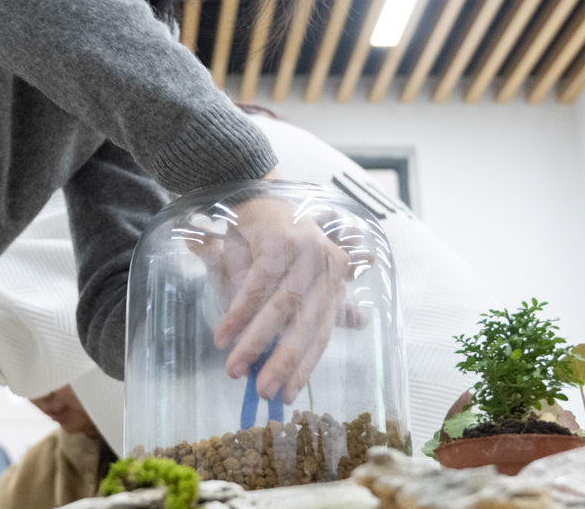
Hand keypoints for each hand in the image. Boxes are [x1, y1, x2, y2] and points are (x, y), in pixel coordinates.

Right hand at [205, 173, 355, 403]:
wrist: (258, 190)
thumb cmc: (283, 234)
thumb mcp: (309, 264)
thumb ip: (332, 293)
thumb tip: (360, 321)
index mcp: (336, 274)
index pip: (322, 329)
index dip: (305, 364)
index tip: (288, 395)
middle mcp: (325, 264)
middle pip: (305, 323)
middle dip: (282, 361)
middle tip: (263, 391)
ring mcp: (303, 252)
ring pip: (279, 308)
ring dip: (254, 342)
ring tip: (234, 368)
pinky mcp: (276, 241)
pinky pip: (256, 286)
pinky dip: (238, 313)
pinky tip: (224, 335)